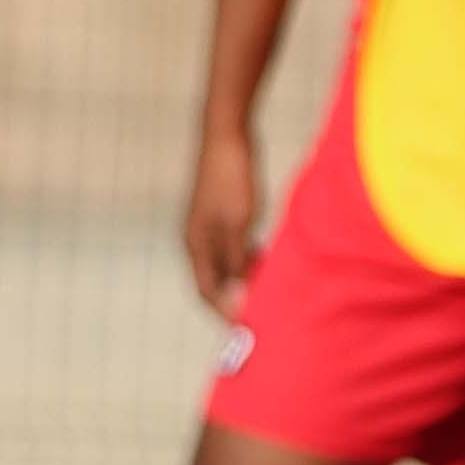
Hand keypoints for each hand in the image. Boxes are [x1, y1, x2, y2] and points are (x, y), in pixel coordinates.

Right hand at [183, 125, 264, 319]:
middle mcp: (196, 239)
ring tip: (269, 292)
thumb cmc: (232, 177)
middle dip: (234, 302)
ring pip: (224, 265)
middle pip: (213, 282)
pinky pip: (232, 248)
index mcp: (195, 244)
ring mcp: (206, 225)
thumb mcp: (239, 224)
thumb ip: (237, 262)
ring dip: (242, 282)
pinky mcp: (219, 213)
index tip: (250, 330)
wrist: (227, 134)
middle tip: (262, 317)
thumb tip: (237, 299)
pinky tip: (268, 259)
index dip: (226, 313)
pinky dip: (247, 261)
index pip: (206, 292)